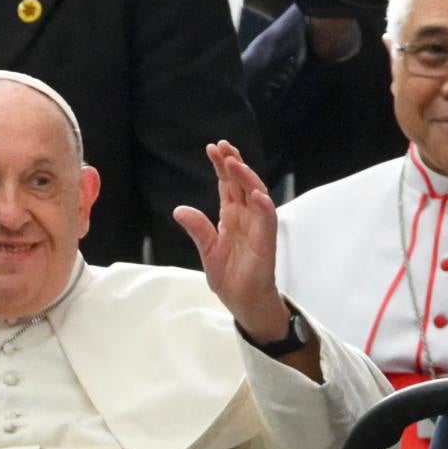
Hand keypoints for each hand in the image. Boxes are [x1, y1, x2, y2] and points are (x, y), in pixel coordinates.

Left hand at [177, 141, 290, 348]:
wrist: (242, 301)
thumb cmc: (230, 276)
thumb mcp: (207, 250)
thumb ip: (198, 228)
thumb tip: (179, 210)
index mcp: (231, 216)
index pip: (227, 184)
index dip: (221, 166)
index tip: (212, 148)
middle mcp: (246, 217)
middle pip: (242, 183)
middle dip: (234, 163)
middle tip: (224, 147)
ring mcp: (258, 227)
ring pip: (257, 195)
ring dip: (248, 178)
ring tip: (236, 164)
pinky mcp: (266, 242)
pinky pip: (268, 220)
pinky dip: (265, 206)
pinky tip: (257, 195)